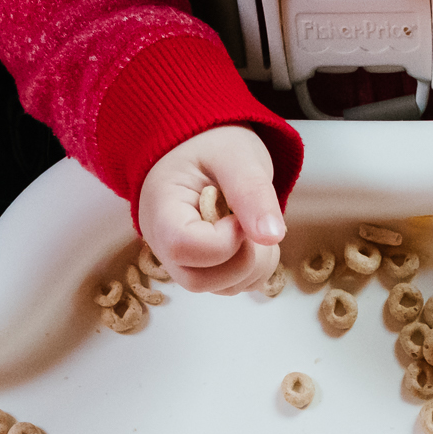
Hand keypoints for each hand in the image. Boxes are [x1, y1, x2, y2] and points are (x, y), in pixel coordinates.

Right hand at [136, 126, 285, 294]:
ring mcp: (183, 262)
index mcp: (159, 209)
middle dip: (243, 258)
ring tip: (253, 222)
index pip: (183, 247)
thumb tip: (273, 235)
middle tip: (252, 222)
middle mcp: (163, 244)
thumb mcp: (236, 156)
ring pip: (222, 288)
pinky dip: (257, 268)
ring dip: (255, 263)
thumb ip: (252, 192)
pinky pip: (235, 285)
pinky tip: (252, 236)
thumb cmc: (210, 144)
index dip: (224, 240)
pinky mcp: (204, 269)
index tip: (239, 216)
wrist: (202, 145)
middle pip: (199, 280)